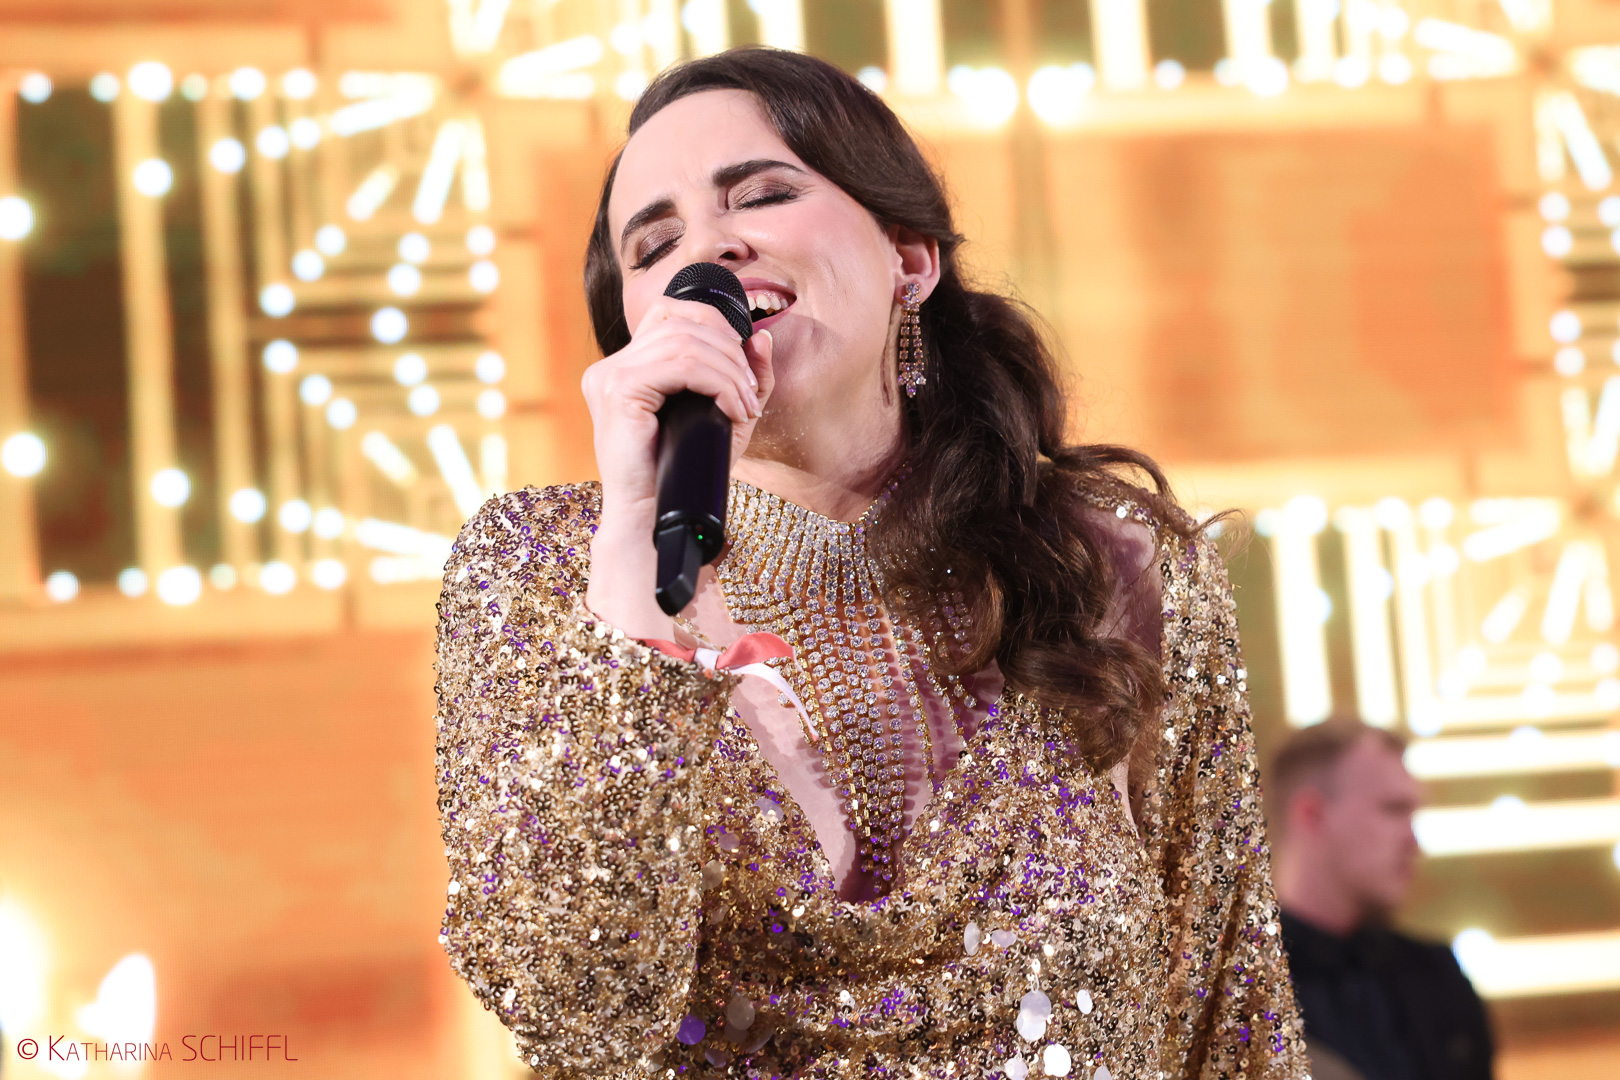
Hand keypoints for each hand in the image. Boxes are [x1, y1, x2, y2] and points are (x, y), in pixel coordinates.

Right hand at [581, 297, 772, 635]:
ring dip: (729, 371)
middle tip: (749, 394)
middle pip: (682, 322)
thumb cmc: (686, 474)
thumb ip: (744, 379)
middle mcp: (611, 366)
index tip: (742, 367)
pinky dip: (717, 383)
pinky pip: (679, 365)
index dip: (716, 325)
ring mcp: (609, 376)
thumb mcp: (725, 418)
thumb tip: (762, 337)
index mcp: (626, 367)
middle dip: (730, 352)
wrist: (654, 520)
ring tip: (744, 406)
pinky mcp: (618, 391)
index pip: (671, 312)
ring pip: (685, 342)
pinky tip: (732, 409)